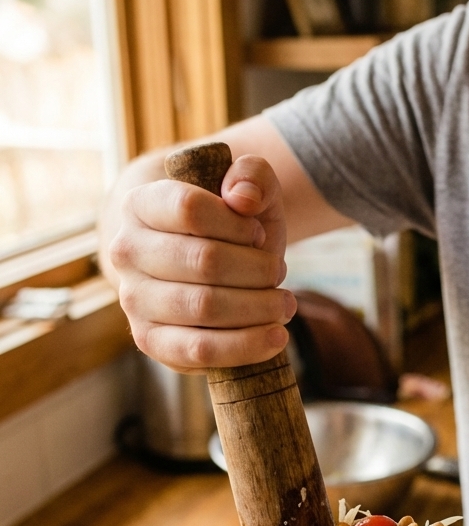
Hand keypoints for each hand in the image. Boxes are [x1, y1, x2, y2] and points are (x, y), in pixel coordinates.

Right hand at [109, 154, 296, 370]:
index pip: (190, 209)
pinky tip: (276, 337)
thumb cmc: (229, 222)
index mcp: (140, 204)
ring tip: (284, 304)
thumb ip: (252, 174)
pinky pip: (198, 350)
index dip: (237, 225)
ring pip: (204, 307)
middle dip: (258, 269)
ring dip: (259, 307)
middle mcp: (126, 252)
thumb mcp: (249, 188)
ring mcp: (133, 300)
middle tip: (279, 272)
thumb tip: (242, 197)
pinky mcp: (150, 341)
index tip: (258, 233)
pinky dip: (244, 346)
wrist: (207, 262)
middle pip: (205, 261)